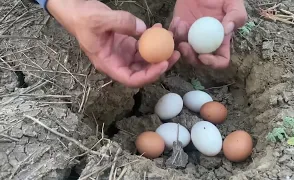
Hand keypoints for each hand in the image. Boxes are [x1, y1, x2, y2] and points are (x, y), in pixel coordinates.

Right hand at [47, 0, 179, 86]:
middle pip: (143, 71)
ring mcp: (124, 53)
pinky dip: (154, 39)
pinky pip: (145, 46)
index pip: (131, 79)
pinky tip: (160, 28)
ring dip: (160, 51)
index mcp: (109, 64)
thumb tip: (144, 31)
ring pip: (146, 59)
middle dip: (160, 64)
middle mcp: (118, 62)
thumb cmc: (83, 19)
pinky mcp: (128, 44)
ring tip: (172, 39)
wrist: (78, 11)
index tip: (163, 64)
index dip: (148, 75)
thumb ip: (121, 23)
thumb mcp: (99, 20)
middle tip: (175, 53)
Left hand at [169, 0, 246, 68]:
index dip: (212, 63)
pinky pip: (174, 37)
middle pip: (197, 61)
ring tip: (181, 25)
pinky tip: (178, 20)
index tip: (203, 56)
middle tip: (184, 46)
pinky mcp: (179, 30)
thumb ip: (236, 16)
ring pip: (183, 51)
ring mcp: (191, 38)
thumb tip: (226, 31)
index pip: (220, 61)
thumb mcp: (234, 3)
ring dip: (180, 42)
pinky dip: (173, 32)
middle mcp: (205, 44)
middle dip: (189, 57)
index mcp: (221, 42)